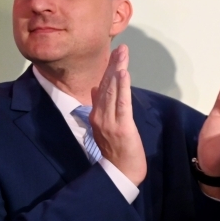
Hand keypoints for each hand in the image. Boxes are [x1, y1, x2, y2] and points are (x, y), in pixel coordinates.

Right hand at [89, 45, 146, 185]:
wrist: (120, 173)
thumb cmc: (117, 152)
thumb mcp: (105, 127)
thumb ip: (101, 108)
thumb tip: (96, 89)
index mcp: (96, 115)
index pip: (102, 88)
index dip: (109, 70)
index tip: (115, 54)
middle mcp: (100, 116)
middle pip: (106, 85)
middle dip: (114, 65)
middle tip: (121, 47)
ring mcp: (109, 121)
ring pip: (113, 91)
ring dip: (118, 70)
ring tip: (122, 54)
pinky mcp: (121, 127)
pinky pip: (121, 104)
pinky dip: (122, 88)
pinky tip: (123, 73)